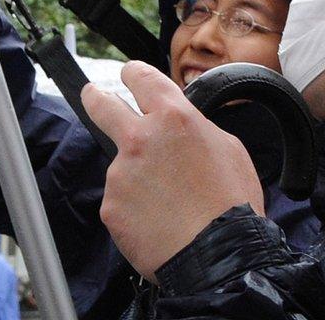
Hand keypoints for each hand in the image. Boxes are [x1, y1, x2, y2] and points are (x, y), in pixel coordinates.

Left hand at [85, 62, 263, 279]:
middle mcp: (140, 139)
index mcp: (175, 118)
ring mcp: (120, 174)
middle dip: (96, 97)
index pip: (143, 79)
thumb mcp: (229, 148)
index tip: (128, 73)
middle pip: (102, 106)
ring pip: (123, 167)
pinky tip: (159, 220)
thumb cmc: (231, 202)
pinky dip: (136, 208)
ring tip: (170, 203)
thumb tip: (181, 131)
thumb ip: (196, 130)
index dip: (134, 72)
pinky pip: (121, 201)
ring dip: (138, 178)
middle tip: (93, 94)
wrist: (217, 253)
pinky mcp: (110, 207)